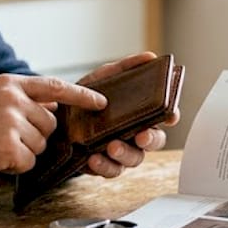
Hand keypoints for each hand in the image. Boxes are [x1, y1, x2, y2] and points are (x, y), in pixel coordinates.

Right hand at [0, 74, 105, 180]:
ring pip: (40, 145)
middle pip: (49, 124)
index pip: (55, 87)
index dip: (81, 96)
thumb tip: (52, 105)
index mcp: (9, 84)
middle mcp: (13, 100)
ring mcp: (12, 123)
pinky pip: (27, 162)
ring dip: (22, 152)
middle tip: (3, 137)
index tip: (100, 102)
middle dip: (35, 136)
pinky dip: (13, 166)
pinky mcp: (8, 147)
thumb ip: (20, 99)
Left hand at [74, 52, 182, 178]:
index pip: (164, 115)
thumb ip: (126, 67)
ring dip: (125, 154)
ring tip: (112, 146)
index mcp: (141, 113)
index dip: (171, 115)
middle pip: (155, 141)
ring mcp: (122, 150)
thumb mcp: (103, 78)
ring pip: (135, 158)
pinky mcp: (104, 164)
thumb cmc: (87, 97)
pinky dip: (104, 166)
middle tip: (141, 136)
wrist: (57, 116)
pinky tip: (94, 158)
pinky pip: (111, 170)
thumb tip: (149, 57)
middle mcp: (136, 133)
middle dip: (150, 139)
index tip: (169, 115)